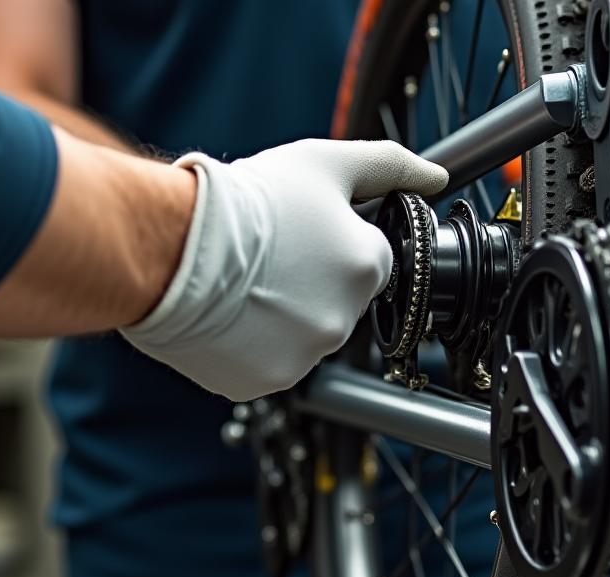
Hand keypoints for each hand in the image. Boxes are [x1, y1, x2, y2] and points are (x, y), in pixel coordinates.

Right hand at [121, 139, 447, 400]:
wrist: (175, 248)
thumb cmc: (248, 202)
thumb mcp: (326, 162)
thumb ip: (389, 166)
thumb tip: (434, 177)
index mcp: (369, 267)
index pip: (367, 258)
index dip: (331, 241)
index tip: (298, 230)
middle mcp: (346, 320)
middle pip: (335, 299)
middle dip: (308, 279)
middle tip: (267, 255)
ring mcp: (305, 356)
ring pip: (301, 333)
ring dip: (281, 313)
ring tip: (243, 282)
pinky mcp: (264, 382)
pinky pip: (265, 361)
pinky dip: (249, 343)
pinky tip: (228, 312)